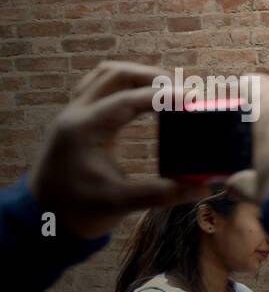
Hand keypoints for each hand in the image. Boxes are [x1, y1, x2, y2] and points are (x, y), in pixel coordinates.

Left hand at [29, 61, 206, 238]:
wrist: (42, 218)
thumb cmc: (77, 210)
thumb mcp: (121, 203)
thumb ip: (164, 193)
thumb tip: (203, 188)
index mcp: (84, 129)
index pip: (128, 98)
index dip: (164, 95)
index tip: (193, 99)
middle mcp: (76, 114)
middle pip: (116, 74)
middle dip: (152, 77)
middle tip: (182, 92)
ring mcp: (74, 113)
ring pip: (105, 75)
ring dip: (138, 76)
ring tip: (167, 90)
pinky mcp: (77, 119)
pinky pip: (99, 86)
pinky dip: (124, 85)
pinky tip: (142, 98)